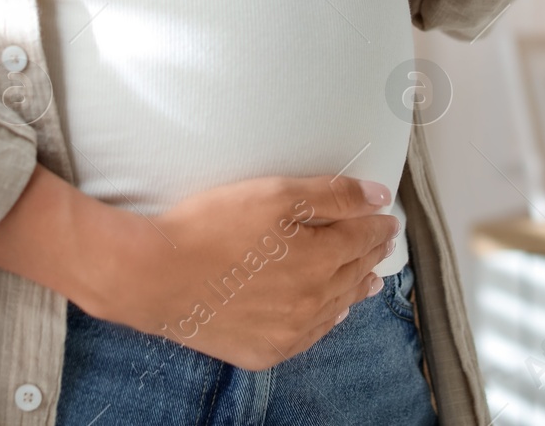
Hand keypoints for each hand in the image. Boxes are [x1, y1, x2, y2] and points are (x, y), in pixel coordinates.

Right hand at [83, 174, 399, 370]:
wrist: (157, 277)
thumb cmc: (210, 228)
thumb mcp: (274, 194)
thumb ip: (332, 195)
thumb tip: (378, 197)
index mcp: (320, 259)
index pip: (362, 238)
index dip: (377, 225)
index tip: (387, 218)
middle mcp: (313, 300)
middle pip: (353, 272)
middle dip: (370, 253)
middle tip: (382, 242)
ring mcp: (290, 330)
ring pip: (336, 306)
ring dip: (355, 287)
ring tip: (369, 278)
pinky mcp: (265, 349)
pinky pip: (309, 335)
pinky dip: (326, 320)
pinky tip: (331, 313)